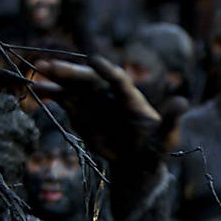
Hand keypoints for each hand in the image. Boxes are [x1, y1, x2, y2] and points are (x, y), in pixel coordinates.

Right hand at [32, 56, 162, 171]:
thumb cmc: (155, 147)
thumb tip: (183, 102)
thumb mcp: (167, 138)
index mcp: (131, 98)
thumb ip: (172, 120)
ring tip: (38, 71)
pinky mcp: (82, 111)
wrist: (136, 160)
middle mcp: (110, 95)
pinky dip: (52, 93)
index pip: (119, 80)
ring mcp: (94, 102)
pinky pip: (66, 98)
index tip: (93, 60)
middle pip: (90, 79)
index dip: (107, 71)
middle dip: (71, 72)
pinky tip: (37, 88)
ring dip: (56, 78)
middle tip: (51, 66)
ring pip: (74, 85)